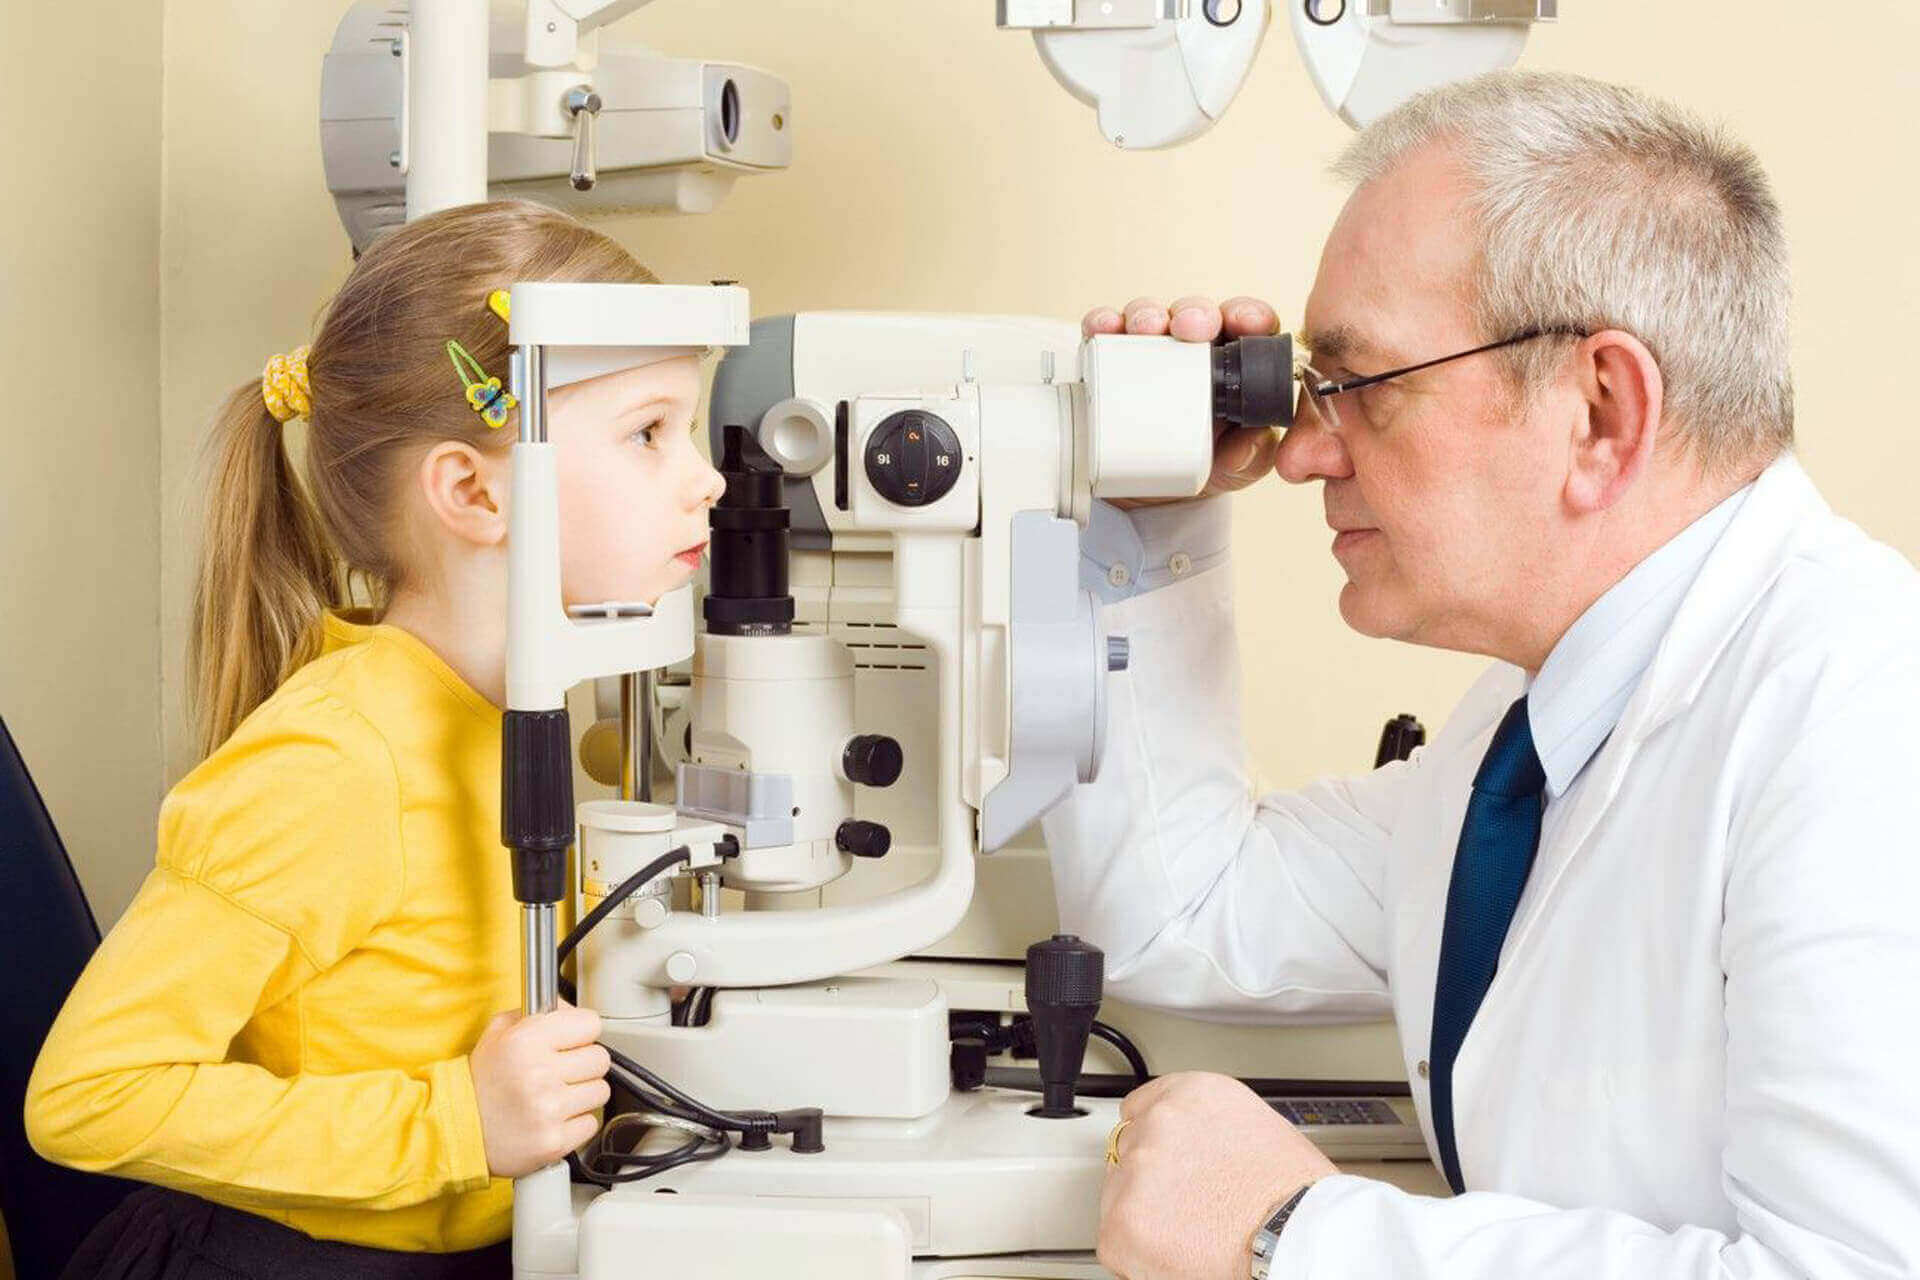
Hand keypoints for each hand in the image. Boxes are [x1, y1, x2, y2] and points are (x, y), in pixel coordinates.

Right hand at [469, 1003, 611, 1178]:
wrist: (456, 1132)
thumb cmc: (480, 1084)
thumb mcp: (498, 1033)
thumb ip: (538, 1012)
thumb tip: (570, 1008)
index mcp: (527, 1040)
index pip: (591, 1023)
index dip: (582, 1032)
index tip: (573, 1041)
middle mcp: (540, 1073)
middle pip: (600, 1058)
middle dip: (584, 1064)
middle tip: (561, 1072)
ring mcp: (549, 1109)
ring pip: (600, 1090)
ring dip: (582, 1094)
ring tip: (554, 1096)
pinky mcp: (555, 1141)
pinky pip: (591, 1123)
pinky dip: (576, 1122)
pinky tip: (553, 1118)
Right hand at [1082, 296, 1284, 507]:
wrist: (1150, 495)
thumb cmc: (1203, 465)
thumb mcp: (1236, 468)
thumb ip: (1252, 457)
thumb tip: (1254, 440)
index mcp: (1233, 364)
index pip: (1247, 326)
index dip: (1248, 314)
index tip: (1244, 323)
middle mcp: (1192, 349)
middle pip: (1197, 314)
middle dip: (1195, 312)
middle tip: (1189, 327)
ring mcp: (1150, 351)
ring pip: (1151, 316)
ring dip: (1148, 314)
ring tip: (1144, 328)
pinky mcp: (1111, 360)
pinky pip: (1106, 333)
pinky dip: (1103, 324)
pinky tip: (1102, 329)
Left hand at [1099, 1072, 1336, 1279]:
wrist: (1300, 1236)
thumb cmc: (1294, 1193)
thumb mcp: (1254, 1128)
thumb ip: (1206, 1129)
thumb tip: (1190, 1148)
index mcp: (1191, 1093)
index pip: (1140, 1110)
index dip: (1157, 1146)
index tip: (1166, 1165)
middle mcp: (1158, 1123)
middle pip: (1129, 1155)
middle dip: (1152, 1183)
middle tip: (1192, 1208)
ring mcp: (1137, 1170)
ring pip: (1120, 1199)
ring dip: (1146, 1218)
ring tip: (1194, 1233)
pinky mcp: (1124, 1221)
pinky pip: (1116, 1245)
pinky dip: (1139, 1257)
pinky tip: (1178, 1255)